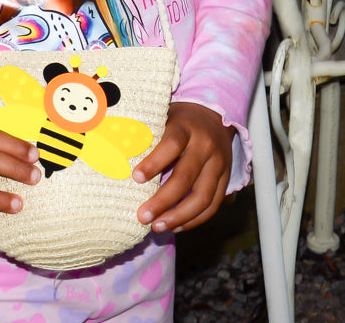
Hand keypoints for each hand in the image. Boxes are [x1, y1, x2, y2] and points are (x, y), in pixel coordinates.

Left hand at [132, 101, 234, 231]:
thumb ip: (148, 136)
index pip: (171, 145)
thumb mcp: (163, 118)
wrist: (214, 116)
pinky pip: (213, 205)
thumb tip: (117, 158)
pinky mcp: (226, 179)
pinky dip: (195, 220)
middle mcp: (205, 145)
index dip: (154, 162)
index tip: (135, 178)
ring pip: (202, 197)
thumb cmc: (178, 121)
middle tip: (142, 216)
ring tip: (157, 227)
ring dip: (179, 216)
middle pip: (185, 177)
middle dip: (163, 200)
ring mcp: (219, 164)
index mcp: (185, 127)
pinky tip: (176, 227)